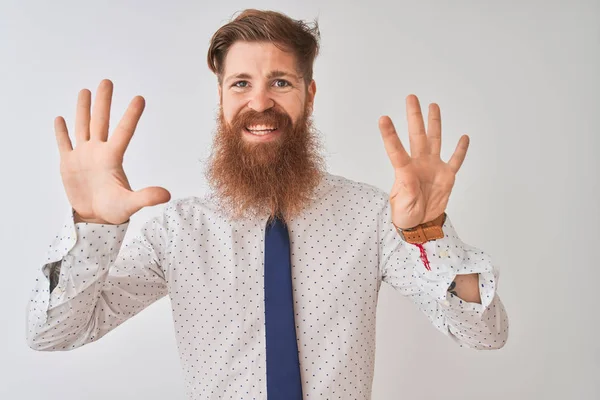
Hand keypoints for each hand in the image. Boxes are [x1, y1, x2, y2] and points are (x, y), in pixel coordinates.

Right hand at [54, 79, 170, 224]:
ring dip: (83, 109)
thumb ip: (146, 197)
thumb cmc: (114, 211)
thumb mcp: (130, 204)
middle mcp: (98, 152)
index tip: (140, 98)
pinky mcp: (68, 164)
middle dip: (103, 102)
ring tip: (85, 90)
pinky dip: (61, 132)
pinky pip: (64, 144)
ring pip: (83, 126)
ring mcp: (82, 156)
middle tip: (107, 81)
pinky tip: (60, 118)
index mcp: (113, 158)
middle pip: (101, 122)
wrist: (95, 220)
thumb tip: (167, 195)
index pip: (124, 132)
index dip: (131, 115)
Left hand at [379, 94, 468, 229]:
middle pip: (417, 135)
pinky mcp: (447, 177)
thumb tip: (406, 175)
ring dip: (434, 123)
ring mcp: (433, 168)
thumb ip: (405, 188)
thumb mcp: (402, 203)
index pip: (396, 150)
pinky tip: (463, 137)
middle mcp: (419, 164)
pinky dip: (460, 150)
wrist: (419, 225)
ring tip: (433, 106)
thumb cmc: (405, 214)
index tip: (383, 119)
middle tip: (411, 98)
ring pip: (435, 140)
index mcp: (405, 171)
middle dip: (414, 116)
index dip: (390, 135)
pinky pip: (455, 161)